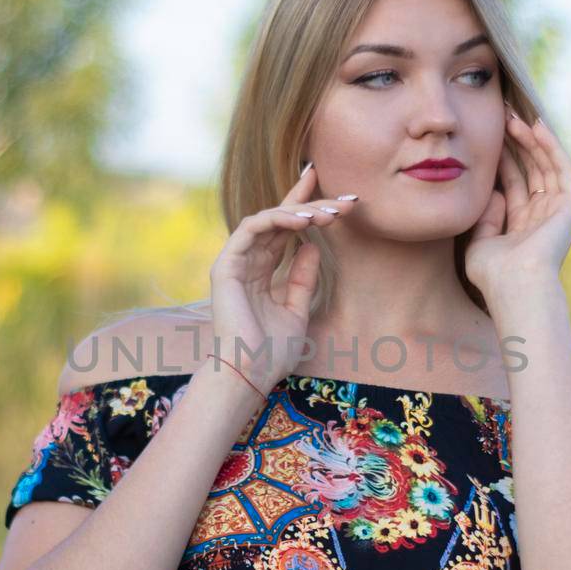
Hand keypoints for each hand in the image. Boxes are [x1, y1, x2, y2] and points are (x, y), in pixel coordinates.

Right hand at [208, 164, 357, 392]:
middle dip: (312, 205)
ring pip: (268, 219)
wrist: (250, 373)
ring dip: (299, 211)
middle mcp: (247, 261)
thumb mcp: (297, 310)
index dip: (307, 207)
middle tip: (344, 201)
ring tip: (328, 214)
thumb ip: (303, 278)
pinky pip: (251, 228)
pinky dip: (277, 219)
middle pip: (281, 220)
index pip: (286, 230)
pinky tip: (303, 221)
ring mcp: (235, 262)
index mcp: (262, 271)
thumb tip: (313, 246)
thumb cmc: (272, 352)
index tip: (336, 195)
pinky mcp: (226, 265)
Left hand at [463, 102, 570, 300]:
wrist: (515, 286)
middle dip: (516, 143)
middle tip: (501, 116)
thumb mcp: (479, 242)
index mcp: (522, 225)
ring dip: (531, 139)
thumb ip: (485, 217)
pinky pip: (561, 168)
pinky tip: (537, 126)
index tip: (488, 135)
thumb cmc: (494, 274)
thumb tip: (492, 191)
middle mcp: (542, 216)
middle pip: (530, 170)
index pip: (514, 182)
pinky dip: (551, 146)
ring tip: (513, 116)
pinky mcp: (570, 206)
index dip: (502, 158)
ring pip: (545, 165)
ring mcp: (558, 211)